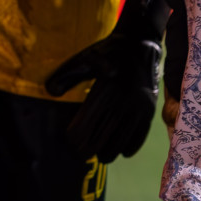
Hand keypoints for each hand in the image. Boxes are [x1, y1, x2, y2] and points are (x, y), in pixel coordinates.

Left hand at [44, 0, 167, 161]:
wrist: (139, 44)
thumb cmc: (106, 52)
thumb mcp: (84, 59)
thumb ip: (66, 75)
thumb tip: (50, 92)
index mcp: (105, 89)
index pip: (86, 123)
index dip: (76, 137)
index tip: (70, 141)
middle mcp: (123, 100)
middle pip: (102, 136)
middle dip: (89, 149)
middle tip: (81, 155)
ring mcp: (138, 106)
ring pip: (121, 140)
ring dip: (109, 152)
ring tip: (100, 155)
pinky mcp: (149, 109)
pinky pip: (139, 136)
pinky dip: (129, 147)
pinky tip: (121, 152)